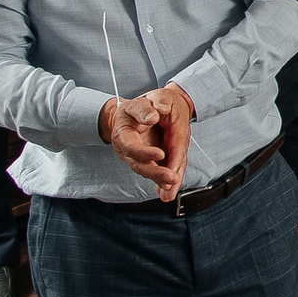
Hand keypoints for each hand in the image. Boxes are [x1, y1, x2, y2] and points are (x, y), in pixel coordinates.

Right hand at [101, 85, 194, 199]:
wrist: (133, 117)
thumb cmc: (135, 110)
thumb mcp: (138, 103)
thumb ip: (143, 109)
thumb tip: (152, 116)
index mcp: (123, 135)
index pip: (131, 146)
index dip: (144, 152)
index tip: (160, 153)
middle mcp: (127, 151)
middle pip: (139, 165)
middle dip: (155, 173)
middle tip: (171, 178)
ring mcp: (136, 159)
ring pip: (148, 172)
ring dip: (160, 180)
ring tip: (174, 185)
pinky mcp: (147, 163)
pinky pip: (155, 173)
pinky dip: (162, 182)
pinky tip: (169, 192)